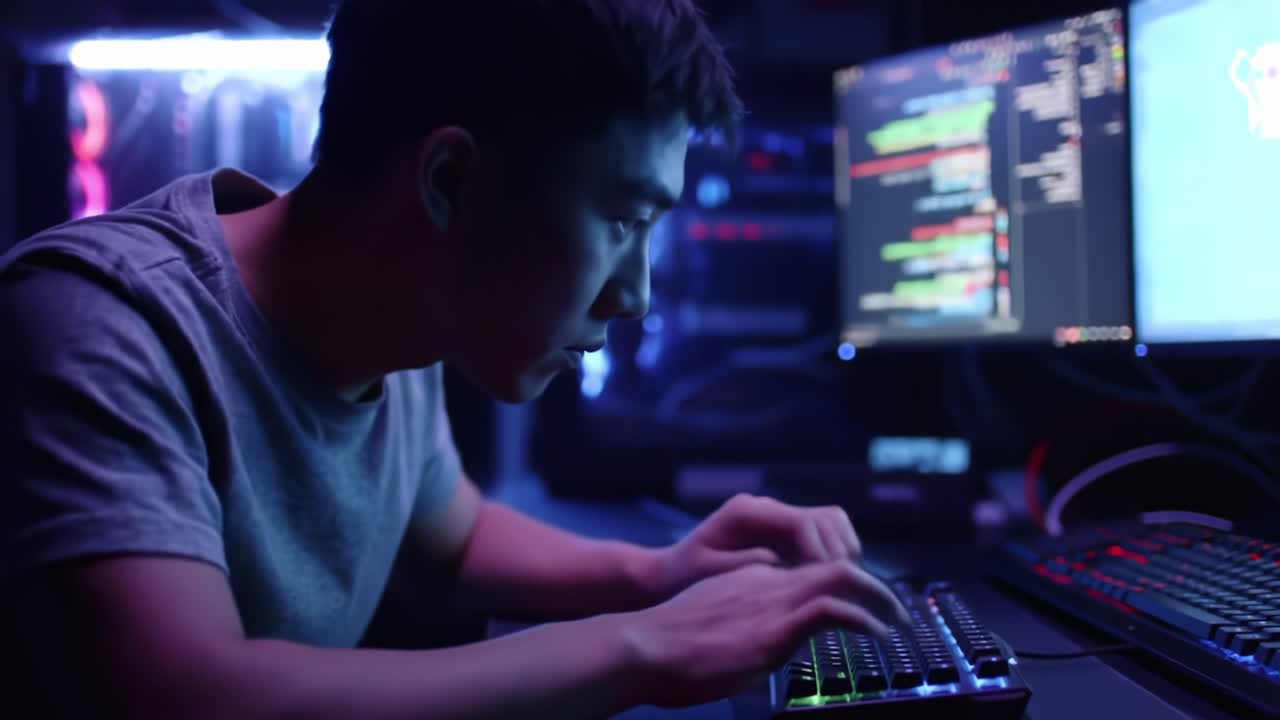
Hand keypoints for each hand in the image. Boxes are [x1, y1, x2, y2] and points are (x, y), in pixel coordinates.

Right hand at [619, 561, 910, 707]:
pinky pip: (834, 608)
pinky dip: (864, 618)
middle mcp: (766, 579)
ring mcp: (772, 600)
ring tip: (897, 620)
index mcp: (750, 578)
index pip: (806, 570)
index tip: (860, 605)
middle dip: (871, 582)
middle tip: (894, 608)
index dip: (839, 584)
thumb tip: (760, 650)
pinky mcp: (776, 626)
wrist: (642, 648)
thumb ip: (739, 629)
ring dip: (878, 596)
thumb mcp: (711, 628)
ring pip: (841, 574)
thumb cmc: (666, 649)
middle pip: (832, 563)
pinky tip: (877, 635)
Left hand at [652, 494, 864, 597]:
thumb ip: (741, 565)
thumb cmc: (682, 577)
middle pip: (827, 519)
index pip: (803, 523)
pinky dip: (833, 558)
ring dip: (841, 554)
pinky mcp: (784, 535)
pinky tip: (825, 586)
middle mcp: (767, 509)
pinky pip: (822, 540)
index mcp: (748, 513)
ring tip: (837, 588)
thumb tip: (778, 560)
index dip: (822, 553)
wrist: (668, 574)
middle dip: (839, 553)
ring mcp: (778, 520)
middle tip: (840, 589)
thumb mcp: (705, 572)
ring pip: (831, 526)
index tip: (827, 583)